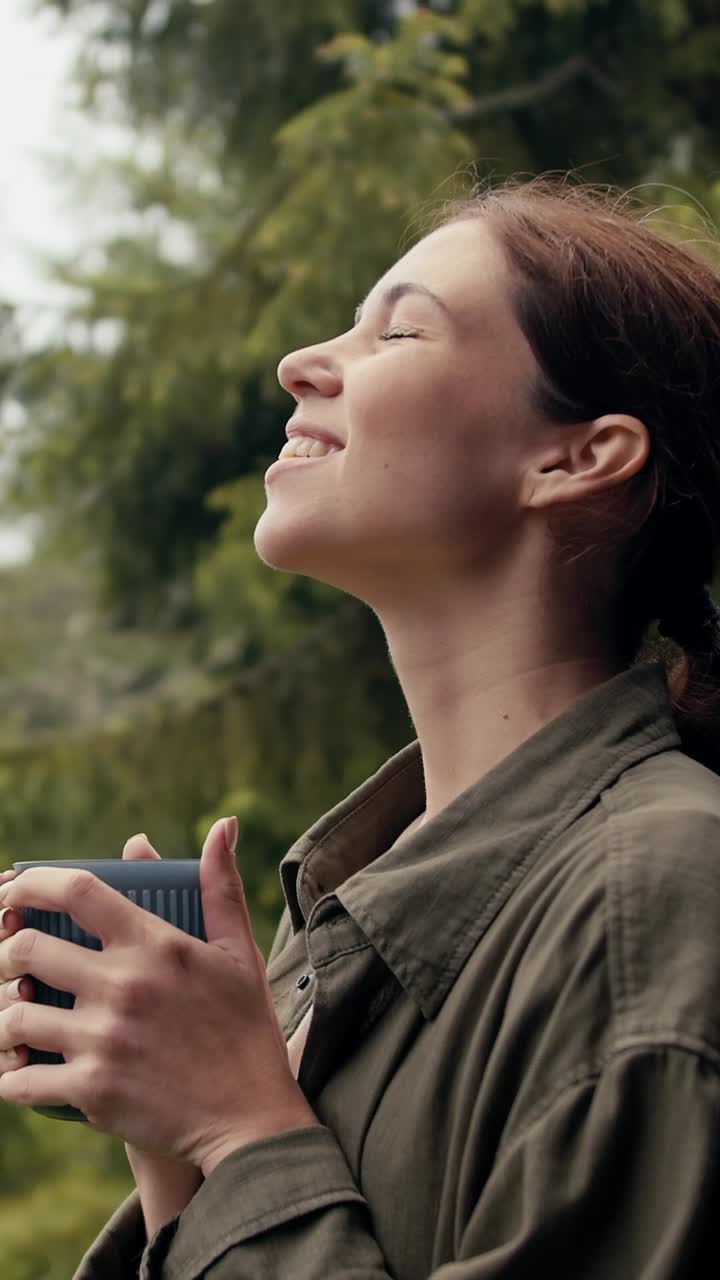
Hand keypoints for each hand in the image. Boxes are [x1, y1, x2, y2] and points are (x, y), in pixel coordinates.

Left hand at [0, 821, 317, 1175]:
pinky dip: (9, 1075)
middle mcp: (123, 986)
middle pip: (26, 950)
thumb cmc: (244, 1028)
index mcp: (154, 945)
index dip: (32, 882)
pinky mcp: (92, 1092)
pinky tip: (17, 1068)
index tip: (13, 888)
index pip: (77, 891)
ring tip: (14, 1018)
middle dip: (6, 951)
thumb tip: (224, 824)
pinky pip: (19, 1080)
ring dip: (5, 1016)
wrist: (250, 1117)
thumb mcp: (237, 951)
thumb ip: (220, 885)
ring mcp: (103, 1041)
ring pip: (13, 1017)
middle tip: (11, 961)